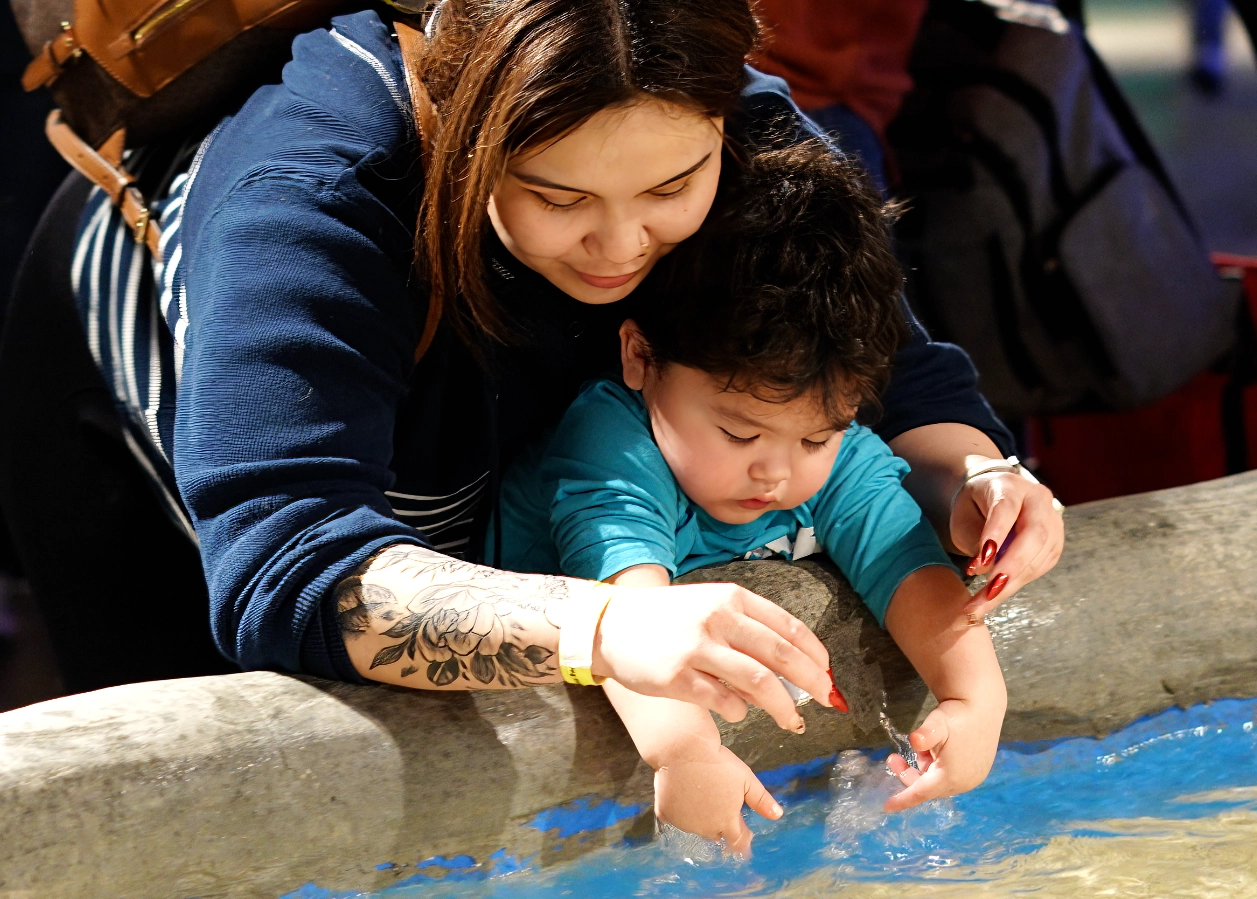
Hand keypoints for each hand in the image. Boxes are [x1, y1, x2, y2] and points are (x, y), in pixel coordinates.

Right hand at [592, 581, 833, 731]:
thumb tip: (791, 671)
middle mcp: (718, 618)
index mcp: (732, 599)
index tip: (828, 676)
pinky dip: (739, 712)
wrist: (610, 624)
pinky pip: (723, 702)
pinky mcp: (677, 677)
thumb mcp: (710, 607)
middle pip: (781, 655)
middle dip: (812, 683)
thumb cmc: (667, 619)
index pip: (789, 627)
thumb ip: (748, 632)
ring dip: (783, 707)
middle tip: (827, 703)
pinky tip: (738, 713)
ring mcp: (696, 647)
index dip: (816, 656)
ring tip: (793, 722)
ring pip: (758, 682)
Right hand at [655, 741, 781, 856]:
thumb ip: (761, 800)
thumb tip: (778, 815)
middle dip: (721, 824)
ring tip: (702, 793)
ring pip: (696, 826)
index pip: (738, 842)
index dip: (743, 841)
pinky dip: (680, 810)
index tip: (745, 839)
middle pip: (716, 833)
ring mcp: (684, 822)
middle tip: (720, 803)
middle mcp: (706, 827)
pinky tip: (683, 794)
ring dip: (701, 817)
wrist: (683, 750)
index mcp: (727, 821)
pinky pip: (675, 817)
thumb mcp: (746, 779)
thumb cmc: (718, 762)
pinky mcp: (667, 813)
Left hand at [882, 696, 1002, 811]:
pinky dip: (936, 768)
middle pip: (927, 787)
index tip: (886, 807)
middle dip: (908, 775)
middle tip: (892, 758)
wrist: (983, 706)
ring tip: (922, 747)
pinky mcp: (976, 773)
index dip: (903, 800)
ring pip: (937, 782)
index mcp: (952, 776)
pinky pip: (948, 777)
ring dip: (923, 769)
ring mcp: (971, 779)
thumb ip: (925, 734)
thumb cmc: (958, 714)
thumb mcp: (937, 722)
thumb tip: (915, 740)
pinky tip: (935, 750)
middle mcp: (963, 782)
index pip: (921, 793)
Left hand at [951, 466, 1063, 615]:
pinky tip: (997, 595)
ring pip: (1040, 554)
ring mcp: (1052, 521)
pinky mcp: (1055, 542)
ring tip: (983, 604)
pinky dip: (1018, 583)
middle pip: (1033, 534)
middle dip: (1011, 567)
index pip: (1005, 510)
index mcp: (1010, 486)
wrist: (993, 497)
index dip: (994, 536)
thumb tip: (985, 570)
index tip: (979, 563)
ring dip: (1012, 583)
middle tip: (987, 593)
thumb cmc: (974, 507)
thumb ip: (975, 540)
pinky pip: (1041, 565)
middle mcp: (1037, 500)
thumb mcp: (964, 518)